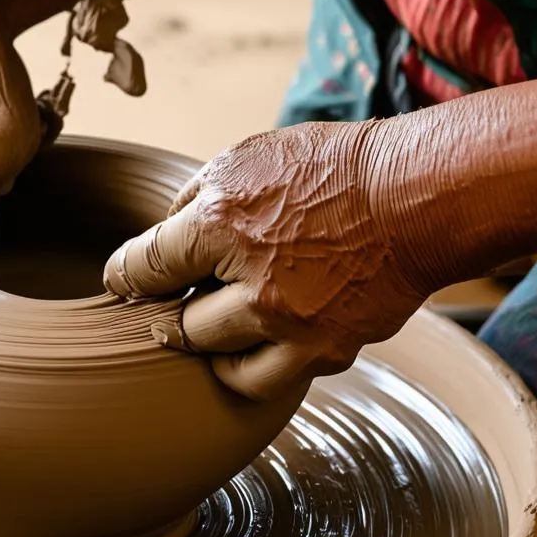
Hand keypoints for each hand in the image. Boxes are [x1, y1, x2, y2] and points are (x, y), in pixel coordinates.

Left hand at [103, 122, 430, 399]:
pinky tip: (260, 337)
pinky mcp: (325, 352)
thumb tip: (163, 235)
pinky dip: (257, 362)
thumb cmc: (332, 168)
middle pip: (177, 328)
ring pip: (220, 365)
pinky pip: (271, 380)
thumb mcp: (248, 157)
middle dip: (173, 313)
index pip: (145, 268)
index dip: (124, 277)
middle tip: (178, 302)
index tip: (121, 283)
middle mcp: (253, 284)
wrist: (416, 196)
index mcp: (222, 224)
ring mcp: (291, 326)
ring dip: (211, 348)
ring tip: (217, 328)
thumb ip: (196, 198)